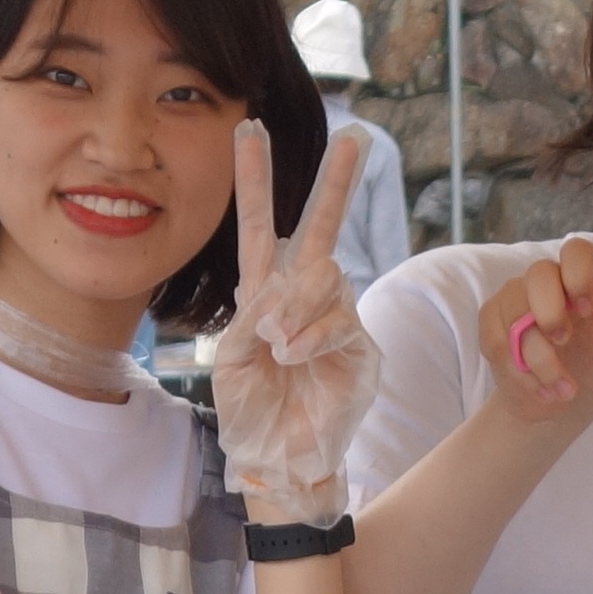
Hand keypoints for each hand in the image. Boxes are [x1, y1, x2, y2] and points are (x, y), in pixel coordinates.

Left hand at [204, 117, 377, 528]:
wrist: (279, 463)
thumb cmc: (252, 415)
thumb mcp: (232, 361)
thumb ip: (251, 318)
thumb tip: (280, 291)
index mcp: (264, 295)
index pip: (259, 227)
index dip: (254, 180)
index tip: (250, 130)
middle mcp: (302, 300)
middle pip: (321, 229)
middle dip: (337, 182)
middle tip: (354, 135)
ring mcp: (336, 322)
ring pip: (326, 280)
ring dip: (297, 307)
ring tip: (278, 347)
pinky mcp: (360, 350)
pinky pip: (340, 321)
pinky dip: (313, 335)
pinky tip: (294, 355)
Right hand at [479, 232, 592, 436]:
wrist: (563, 405)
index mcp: (587, 283)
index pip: (578, 251)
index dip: (578, 271)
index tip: (588, 307)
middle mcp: (550, 284)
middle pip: (538, 273)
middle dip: (550, 309)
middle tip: (564, 341)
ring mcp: (517, 300)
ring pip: (515, 313)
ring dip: (539, 358)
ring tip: (563, 390)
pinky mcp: (493, 323)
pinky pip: (495, 337)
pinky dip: (518, 370)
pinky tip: (538, 388)